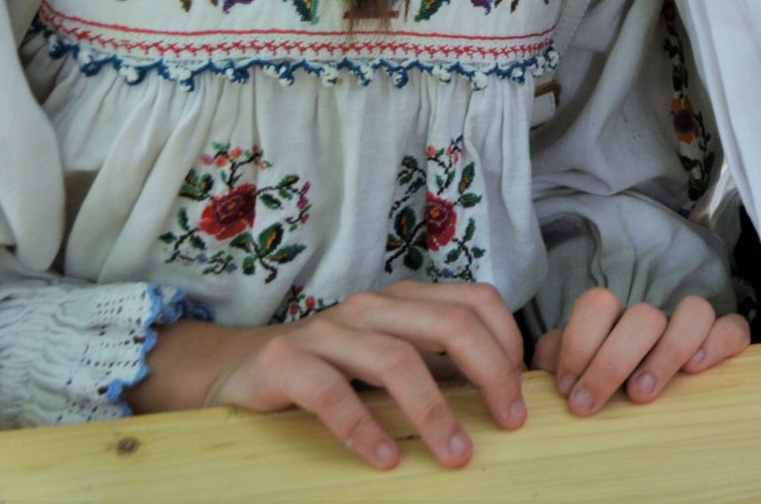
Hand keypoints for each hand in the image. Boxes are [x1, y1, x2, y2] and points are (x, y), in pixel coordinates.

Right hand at [131, 281, 528, 469]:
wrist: (238, 368)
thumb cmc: (331, 368)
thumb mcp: (390, 356)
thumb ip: (438, 364)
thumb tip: (504, 391)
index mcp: (404, 300)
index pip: (476, 301)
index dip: (508, 341)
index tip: (521, 392)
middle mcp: (372, 306)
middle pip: (449, 324)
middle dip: (490, 373)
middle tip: (510, 422)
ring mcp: (328, 330)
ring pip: (397, 360)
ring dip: (435, 412)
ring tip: (457, 456)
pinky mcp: (286, 362)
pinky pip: (333, 394)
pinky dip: (364, 429)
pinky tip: (386, 460)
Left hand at [533, 289, 748, 415]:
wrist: (640, 414)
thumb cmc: (600, 393)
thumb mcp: (571, 378)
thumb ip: (555, 364)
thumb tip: (548, 364)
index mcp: (614, 320)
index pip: (599, 303)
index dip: (579, 343)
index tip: (567, 387)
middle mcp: (653, 320)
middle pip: (643, 316)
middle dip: (611, 363)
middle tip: (589, 405)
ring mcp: (690, 330)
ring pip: (694, 311)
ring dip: (667, 353)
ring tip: (641, 394)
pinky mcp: (724, 343)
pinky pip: (734, 329)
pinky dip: (717, 343)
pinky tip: (695, 371)